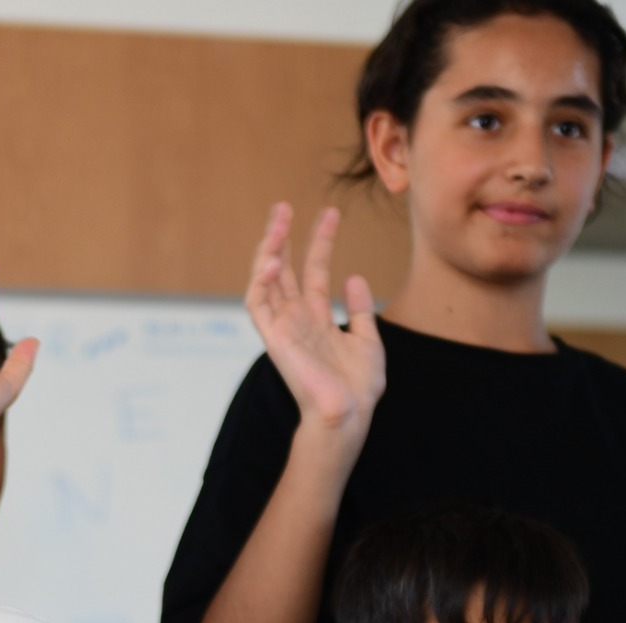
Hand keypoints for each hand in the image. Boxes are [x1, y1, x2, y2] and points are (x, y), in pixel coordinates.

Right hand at [246, 205, 384, 439]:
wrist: (347, 414)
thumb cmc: (358, 388)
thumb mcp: (368, 339)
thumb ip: (360, 309)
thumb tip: (354, 277)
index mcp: (318, 320)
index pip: (315, 272)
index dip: (321, 242)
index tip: (331, 214)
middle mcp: (296, 320)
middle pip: (285, 270)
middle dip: (284, 236)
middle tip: (285, 205)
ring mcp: (283, 327)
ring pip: (266, 280)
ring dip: (270, 248)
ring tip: (279, 220)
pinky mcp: (273, 338)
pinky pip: (257, 304)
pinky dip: (261, 280)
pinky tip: (274, 258)